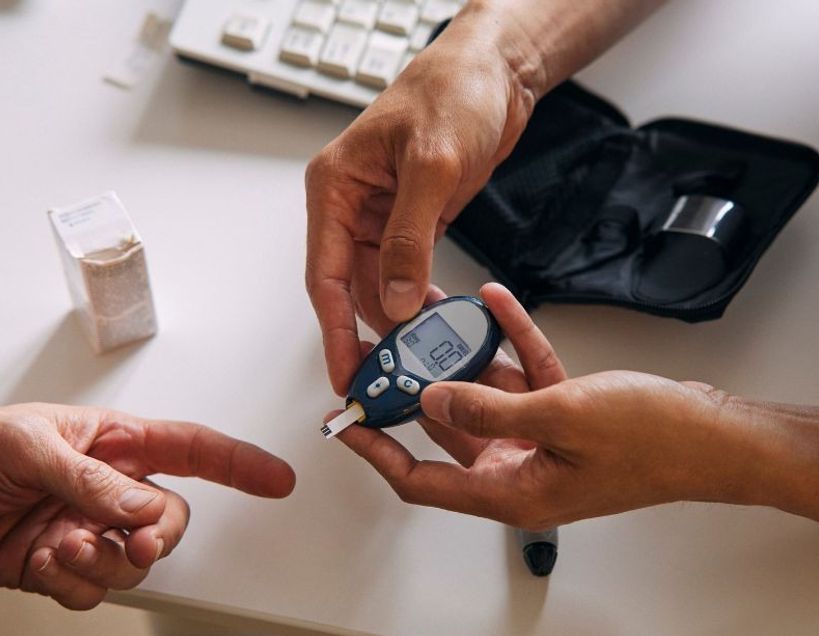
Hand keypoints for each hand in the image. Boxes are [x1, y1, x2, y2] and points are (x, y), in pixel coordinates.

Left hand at [0, 404, 294, 609]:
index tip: (276, 479)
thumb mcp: (28, 445)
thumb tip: (142, 507)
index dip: (238, 464)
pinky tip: (43, 561)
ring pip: (132, 564)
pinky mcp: (57, 567)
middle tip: (134, 542)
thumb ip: (91, 478)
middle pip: (168, 521)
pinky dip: (72, 584)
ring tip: (64, 545)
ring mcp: (84, 529)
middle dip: (156, 537)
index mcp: (111, 442)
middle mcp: (105, 488)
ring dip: (104, 562)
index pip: (190, 450)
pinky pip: (92, 591)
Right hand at [305, 14, 539, 394]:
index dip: (333, 329)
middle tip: (390, 379)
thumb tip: (393, 298)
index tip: (345, 372)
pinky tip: (438, 321)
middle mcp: (351, 205)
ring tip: (421, 357)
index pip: (323, 273)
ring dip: (398, 322)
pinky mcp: (413, 221)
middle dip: (369, 335)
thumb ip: (410, 238)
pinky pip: (406, 274)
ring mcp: (381, 216)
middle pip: (348, 288)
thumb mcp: (432, 166)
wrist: (495, 72)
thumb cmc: (453, 92)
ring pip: (378, 286)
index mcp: (334, 187)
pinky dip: (419, 300)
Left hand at [335, 289, 748, 529]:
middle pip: (447, 432)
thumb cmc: (654, 441)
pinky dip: (511, 342)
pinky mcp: (567, 416)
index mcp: (512, 493)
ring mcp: (543, 444)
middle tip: (389, 349)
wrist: (717, 435)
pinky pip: (525, 376)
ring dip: (464, 356)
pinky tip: (495, 302)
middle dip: (418, 387)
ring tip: (436, 314)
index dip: (377, 451)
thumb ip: (490, 411)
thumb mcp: (561, 417)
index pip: (421, 481)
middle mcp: (520, 473)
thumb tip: (433, 401)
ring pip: (485, 397)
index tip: (346, 420)